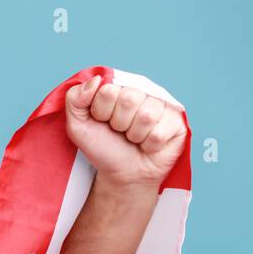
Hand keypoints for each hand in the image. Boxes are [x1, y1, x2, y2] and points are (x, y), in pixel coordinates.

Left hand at [64, 74, 186, 189]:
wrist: (122, 173)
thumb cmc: (102, 147)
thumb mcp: (78, 126)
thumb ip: (75, 99)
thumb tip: (95, 80)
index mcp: (120, 88)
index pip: (108, 90)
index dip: (101, 112)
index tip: (102, 122)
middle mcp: (143, 92)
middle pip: (129, 99)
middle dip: (118, 123)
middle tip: (120, 132)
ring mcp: (162, 105)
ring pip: (146, 116)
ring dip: (134, 135)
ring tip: (134, 139)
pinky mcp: (177, 121)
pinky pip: (159, 132)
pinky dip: (149, 144)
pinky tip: (148, 145)